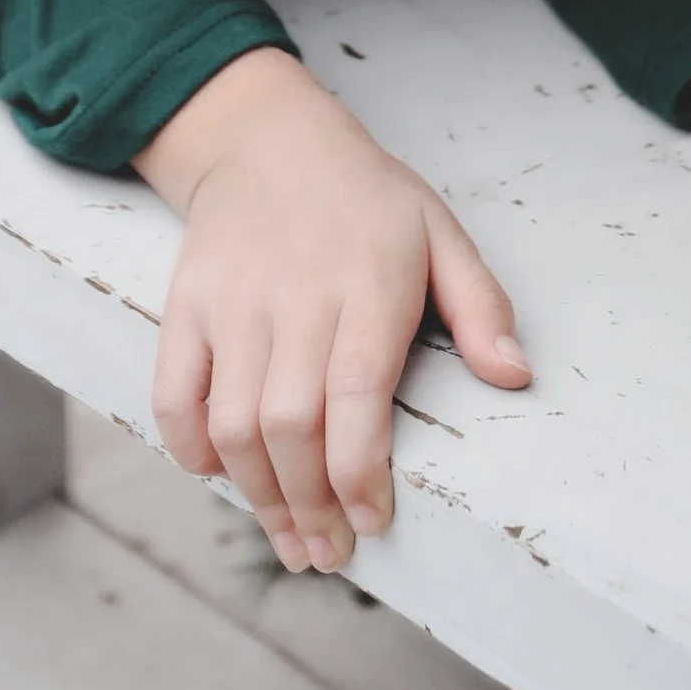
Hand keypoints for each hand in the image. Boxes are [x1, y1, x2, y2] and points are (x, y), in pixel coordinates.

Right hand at [137, 47, 529, 572]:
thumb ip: (481, 306)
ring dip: (258, 496)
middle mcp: (294, 296)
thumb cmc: (364, 196)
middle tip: (331, 552)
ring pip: (233, 422)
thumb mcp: (440, 232)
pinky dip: (191, 447)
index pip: (357, 395)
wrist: (266, 137)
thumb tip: (516, 376)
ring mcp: (232, 302)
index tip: (373, 521)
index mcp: (366, 283)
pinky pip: (174, 393)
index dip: (360, 472)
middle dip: (311, 505)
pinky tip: (223, 476)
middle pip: (290, 425)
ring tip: (290, 538)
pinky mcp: (186, 305)